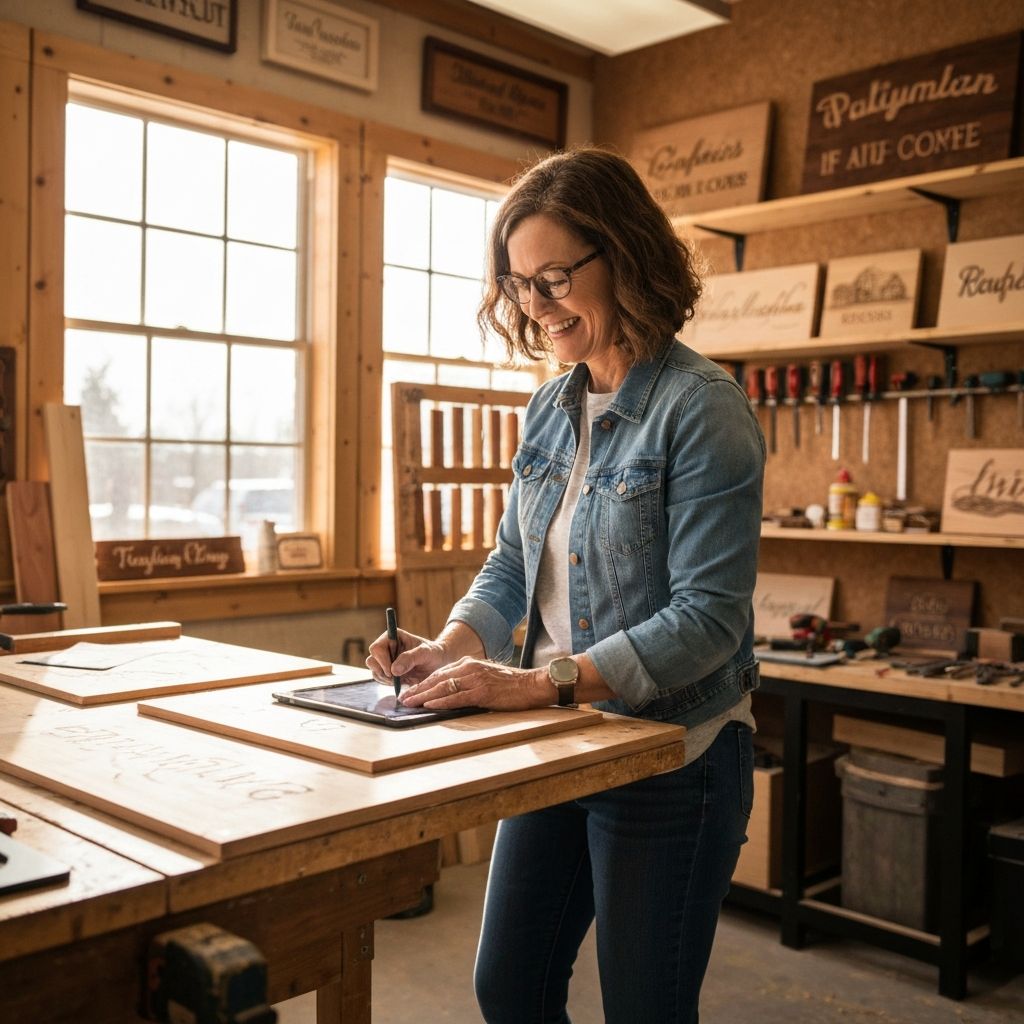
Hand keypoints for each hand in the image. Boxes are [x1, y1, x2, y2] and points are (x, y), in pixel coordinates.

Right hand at [366, 628, 449, 688]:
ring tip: (402, 679)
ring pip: (374, 670)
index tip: (392, 671)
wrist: (438, 663)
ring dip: (385, 678)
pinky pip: (379, 678)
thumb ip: (411, 658)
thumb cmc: (434, 653)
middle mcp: (386, 647)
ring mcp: (385, 659)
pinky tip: (400, 682)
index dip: (381, 660)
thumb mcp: (426, 653)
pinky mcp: (387, 671)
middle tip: (396, 678)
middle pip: (372, 660)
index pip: (377, 647)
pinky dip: (387, 683)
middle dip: (382, 671)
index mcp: (393, 636)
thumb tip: (393, 670)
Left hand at [399, 659, 551, 710]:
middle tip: (403, 698)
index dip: (424, 683)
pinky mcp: (482, 692)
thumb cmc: (510, 684)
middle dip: (418, 689)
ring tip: (410, 703)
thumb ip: (468, 680)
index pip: (440, 672)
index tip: (411, 691)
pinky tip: (430, 706)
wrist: (531, 684)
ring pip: (443, 687)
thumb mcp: (485, 676)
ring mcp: (475, 679)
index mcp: (469, 663)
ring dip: (424, 696)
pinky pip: (457, 697)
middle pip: (437, 678)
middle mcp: (469, 668)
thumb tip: (450, 692)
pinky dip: (441, 702)